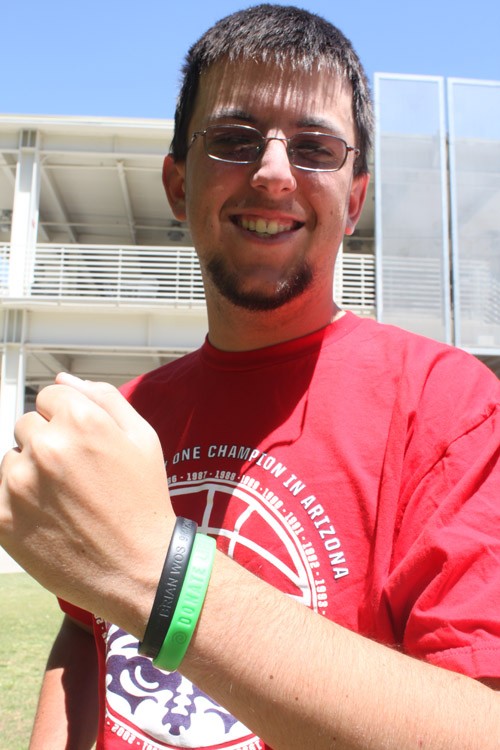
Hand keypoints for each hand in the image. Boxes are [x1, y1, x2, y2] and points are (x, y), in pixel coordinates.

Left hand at [0, 374, 173, 635]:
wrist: (139, 568)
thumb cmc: (144, 499)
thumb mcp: (143, 438)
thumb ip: (103, 398)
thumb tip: (63, 379)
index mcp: (81, 420)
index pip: (49, 396)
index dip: (68, 418)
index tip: (84, 445)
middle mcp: (46, 446)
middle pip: (27, 425)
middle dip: (48, 442)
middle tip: (76, 475)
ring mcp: (20, 483)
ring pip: (11, 458)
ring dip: (30, 471)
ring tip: (63, 499)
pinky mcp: (2, 518)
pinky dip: (17, 500)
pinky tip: (47, 516)